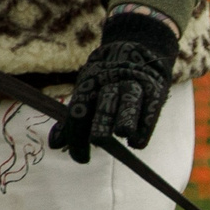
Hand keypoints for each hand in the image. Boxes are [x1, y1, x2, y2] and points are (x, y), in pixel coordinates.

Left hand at [49, 6, 179, 162]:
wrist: (136, 51)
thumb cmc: (107, 82)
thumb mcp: (87, 93)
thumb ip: (73, 121)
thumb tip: (54, 145)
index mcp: (89, 83)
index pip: (79, 110)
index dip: (76, 134)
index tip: (80, 158)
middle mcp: (110, 83)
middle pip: (103, 105)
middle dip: (100, 123)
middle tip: (97, 142)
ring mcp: (134, 85)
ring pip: (129, 103)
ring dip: (125, 119)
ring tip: (123, 135)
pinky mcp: (154, 91)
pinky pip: (150, 110)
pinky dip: (145, 127)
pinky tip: (138, 143)